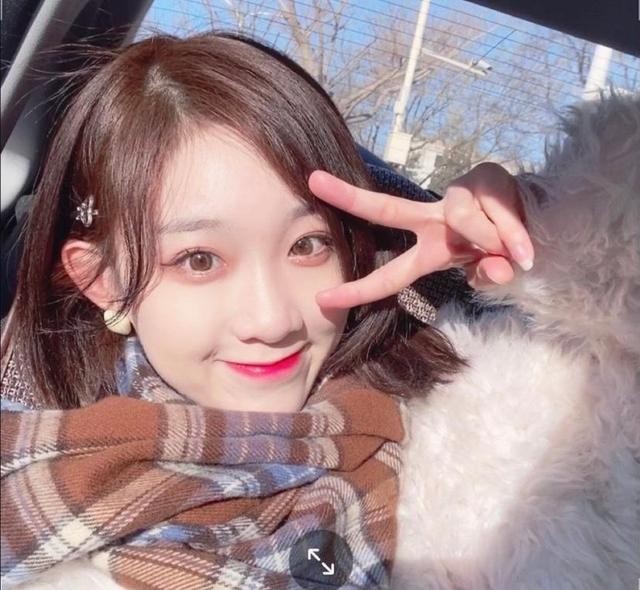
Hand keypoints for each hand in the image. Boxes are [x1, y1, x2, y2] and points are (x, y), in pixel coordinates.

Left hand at [308, 162, 534, 308]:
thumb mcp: (490, 271)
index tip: (321, 298)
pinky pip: (494, 211)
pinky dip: (512, 233)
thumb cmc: (502, 249)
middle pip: (387, 209)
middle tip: (312, 180)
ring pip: (462, 218)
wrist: (537, 217)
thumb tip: (500, 269)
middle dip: (350, 198)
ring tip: (516, 251)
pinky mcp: (482, 178)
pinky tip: (523, 241)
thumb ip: (489, 274)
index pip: (389, 272)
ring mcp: (455, 198)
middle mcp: (433, 220)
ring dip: (493, 240)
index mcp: (428, 248)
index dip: (357, 287)